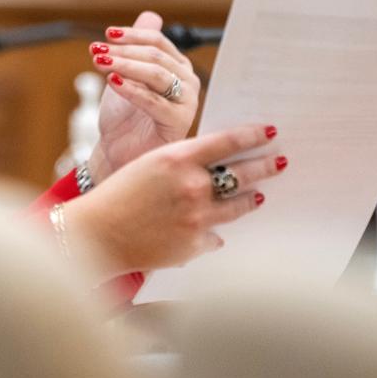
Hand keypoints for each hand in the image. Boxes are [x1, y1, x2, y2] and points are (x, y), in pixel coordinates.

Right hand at [64, 124, 283, 277]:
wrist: (97, 234)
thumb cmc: (118, 195)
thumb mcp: (149, 165)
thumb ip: (183, 164)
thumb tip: (215, 166)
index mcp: (177, 158)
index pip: (228, 142)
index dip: (253, 136)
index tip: (269, 132)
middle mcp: (192, 186)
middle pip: (242, 173)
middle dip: (265, 166)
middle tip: (279, 162)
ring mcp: (196, 218)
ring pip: (238, 206)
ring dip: (252, 199)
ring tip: (260, 196)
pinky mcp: (194, 245)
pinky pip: (217, 236)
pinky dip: (215, 233)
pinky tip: (218, 232)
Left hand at [87, 11, 199, 181]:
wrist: (117, 154)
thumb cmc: (123, 117)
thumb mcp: (126, 75)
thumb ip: (136, 47)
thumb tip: (151, 15)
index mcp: (177, 68)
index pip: (158, 42)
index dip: (132, 36)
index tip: (106, 34)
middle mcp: (187, 83)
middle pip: (156, 57)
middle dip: (124, 52)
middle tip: (96, 51)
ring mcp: (187, 103)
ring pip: (156, 75)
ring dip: (125, 66)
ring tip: (100, 63)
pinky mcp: (179, 123)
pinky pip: (154, 101)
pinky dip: (132, 90)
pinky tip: (112, 83)